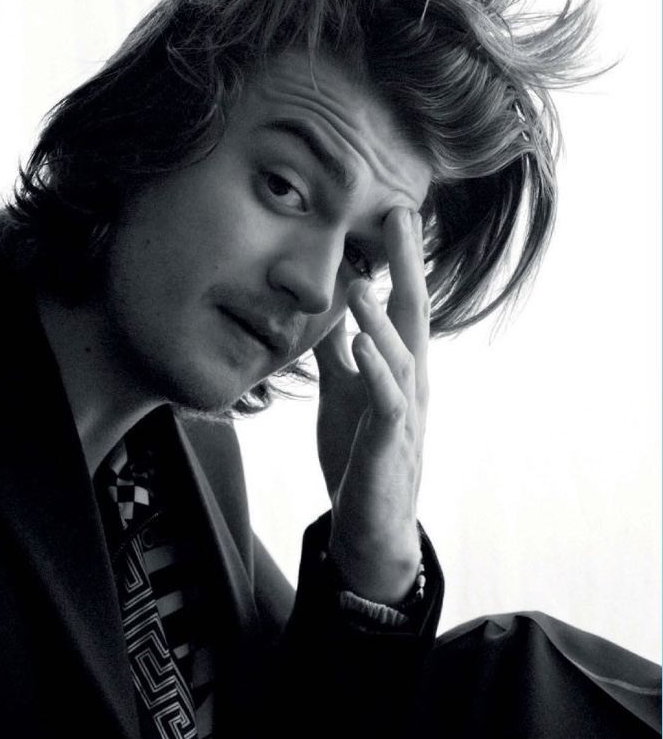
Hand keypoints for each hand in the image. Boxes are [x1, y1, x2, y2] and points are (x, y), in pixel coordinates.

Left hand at [313, 207, 428, 603]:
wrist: (370, 525)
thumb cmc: (358, 457)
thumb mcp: (341, 394)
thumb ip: (336, 355)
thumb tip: (325, 314)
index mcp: (398, 368)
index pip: (402, 304)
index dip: (399, 260)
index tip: (395, 213)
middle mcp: (410, 384)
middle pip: (413, 316)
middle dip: (408, 267)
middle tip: (401, 216)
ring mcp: (404, 414)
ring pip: (400, 357)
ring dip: (380, 320)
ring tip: (360, 282)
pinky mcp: (390, 445)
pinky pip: (386, 404)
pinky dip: (375, 372)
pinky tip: (359, 344)